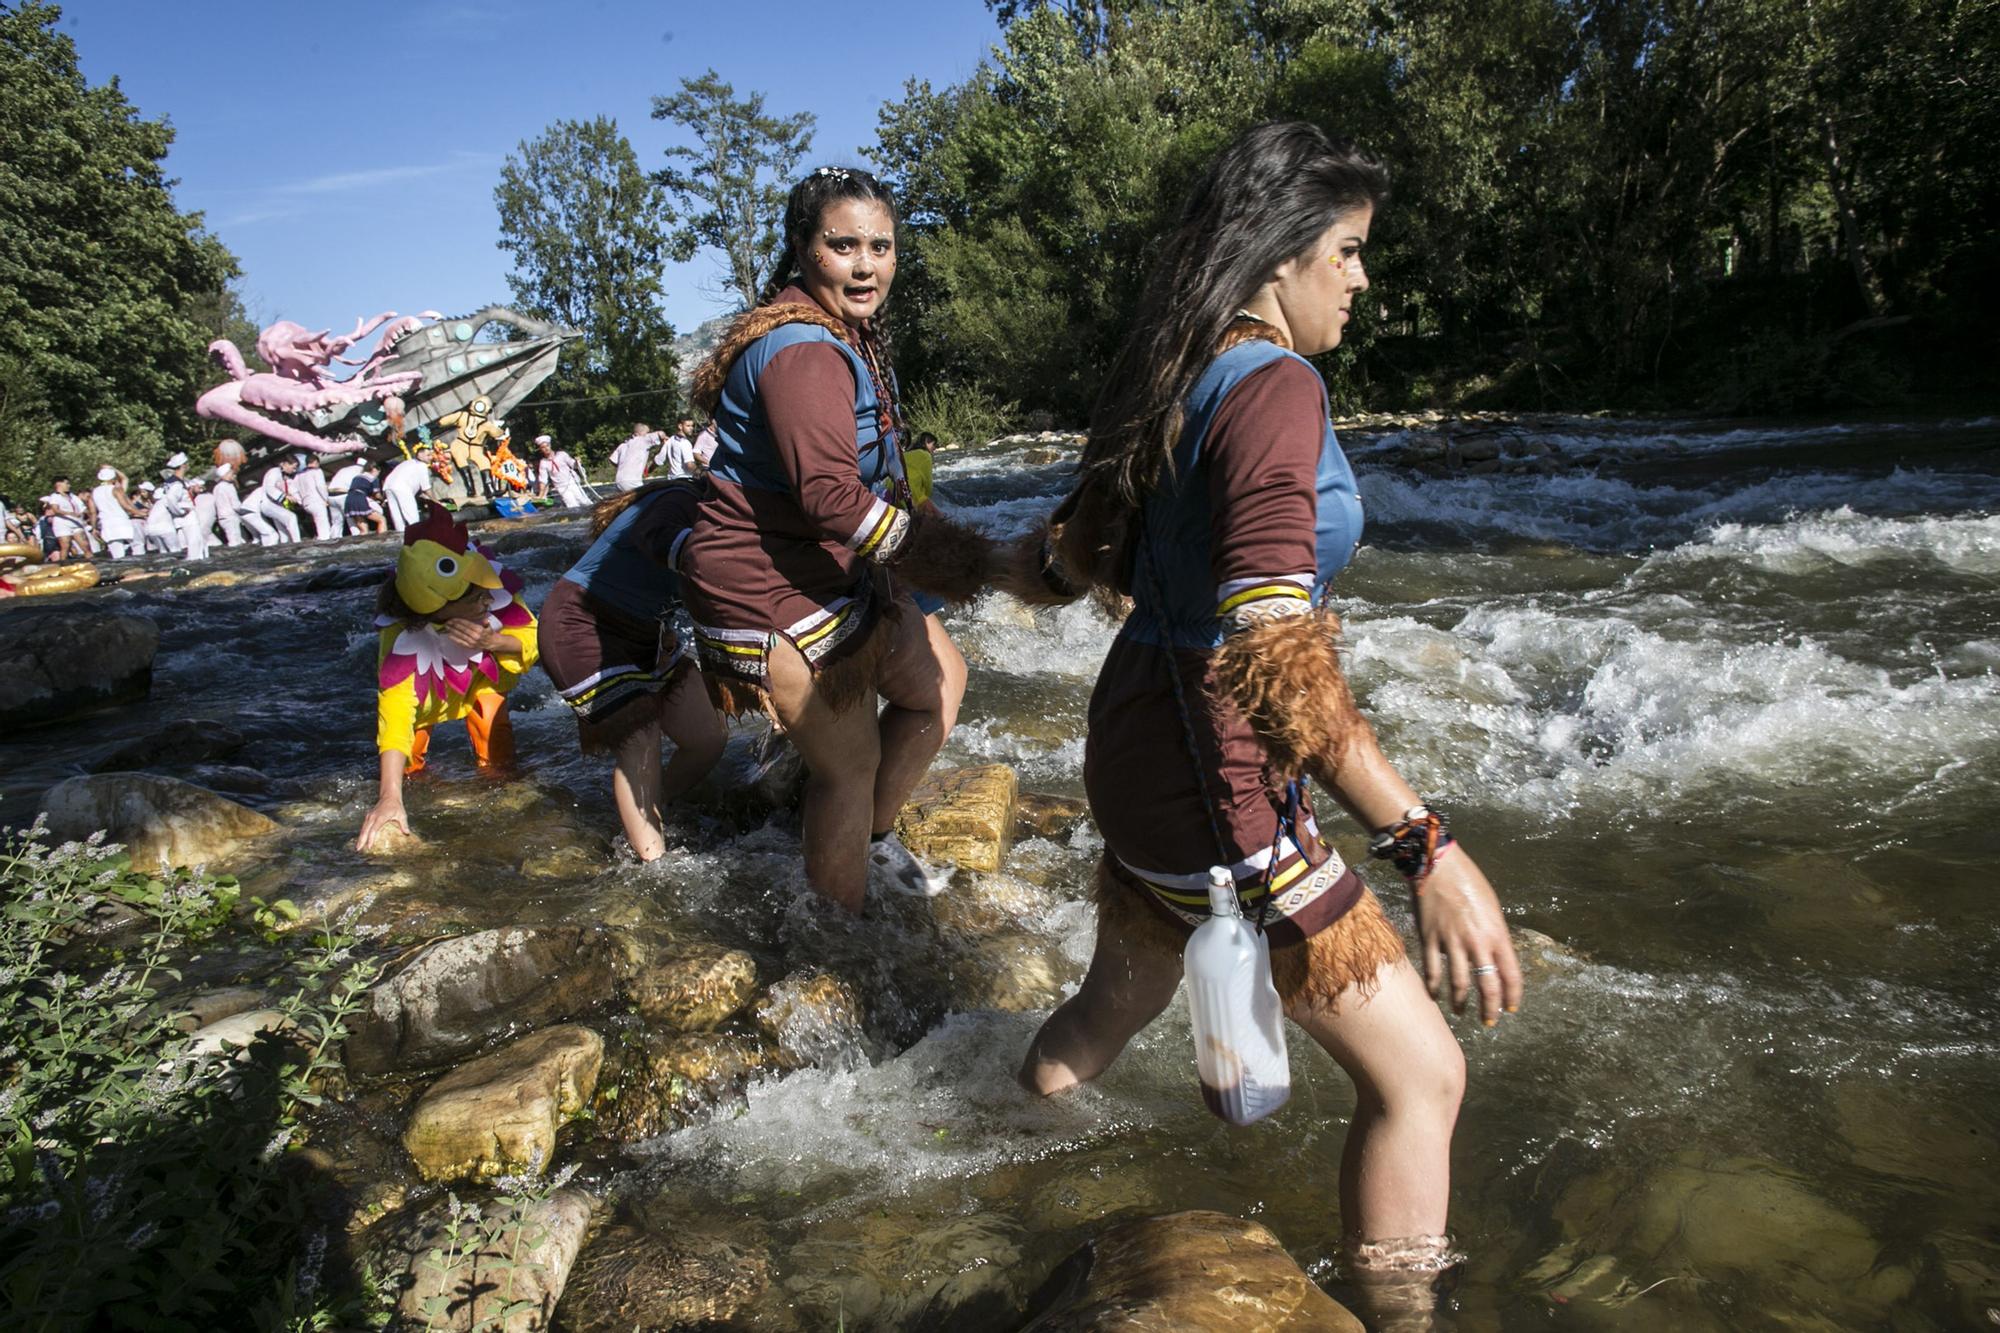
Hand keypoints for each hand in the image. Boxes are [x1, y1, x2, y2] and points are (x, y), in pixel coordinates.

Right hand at [356, 797, 408, 850]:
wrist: (389, 796)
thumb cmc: (396, 806)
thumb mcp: (402, 815)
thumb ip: (404, 824)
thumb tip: (407, 833)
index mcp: (381, 817)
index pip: (374, 829)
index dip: (371, 838)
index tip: (369, 846)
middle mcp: (373, 816)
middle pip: (365, 830)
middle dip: (362, 840)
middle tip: (359, 849)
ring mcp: (370, 816)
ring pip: (363, 828)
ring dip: (360, 837)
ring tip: (358, 847)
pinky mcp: (369, 816)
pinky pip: (364, 826)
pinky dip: (362, 833)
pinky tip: (361, 839)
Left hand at [440, 618, 501, 652]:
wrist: (492, 643)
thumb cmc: (489, 633)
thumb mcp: (489, 627)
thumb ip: (486, 623)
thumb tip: (486, 620)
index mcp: (479, 630)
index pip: (467, 624)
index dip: (460, 621)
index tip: (453, 619)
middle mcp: (475, 636)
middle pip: (463, 630)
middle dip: (454, 625)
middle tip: (447, 622)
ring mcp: (472, 642)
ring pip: (461, 636)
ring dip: (453, 631)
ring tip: (446, 627)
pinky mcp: (470, 646)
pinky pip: (461, 643)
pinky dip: (455, 639)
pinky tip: (449, 635)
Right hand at [1413, 845, 1522, 1026]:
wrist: (1438, 865)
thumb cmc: (1469, 882)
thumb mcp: (1492, 908)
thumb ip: (1495, 935)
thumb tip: (1493, 957)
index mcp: (1497, 934)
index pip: (1511, 974)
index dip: (1512, 996)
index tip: (1510, 1008)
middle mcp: (1477, 942)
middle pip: (1487, 985)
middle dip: (1490, 1008)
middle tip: (1489, 1021)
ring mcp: (1452, 942)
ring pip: (1459, 983)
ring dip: (1461, 1003)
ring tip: (1461, 1012)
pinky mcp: (1430, 939)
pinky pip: (1433, 970)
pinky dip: (1434, 987)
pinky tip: (1435, 996)